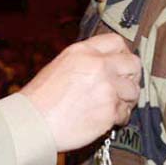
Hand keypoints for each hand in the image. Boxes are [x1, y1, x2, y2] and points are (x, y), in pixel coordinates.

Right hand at [21, 33, 140, 151]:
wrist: (32, 122)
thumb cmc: (41, 98)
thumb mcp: (60, 66)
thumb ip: (85, 62)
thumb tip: (107, 65)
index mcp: (83, 51)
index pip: (116, 42)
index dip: (122, 54)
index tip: (119, 65)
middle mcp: (98, 66)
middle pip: (133, 64)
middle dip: (130, 76)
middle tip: (122, 87)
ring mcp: (106, 88)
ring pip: (133, 90)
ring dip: (126, 99)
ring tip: (112, 106)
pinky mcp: (109, 111)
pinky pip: (125, 113)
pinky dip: (118, 118)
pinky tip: (105, 119)